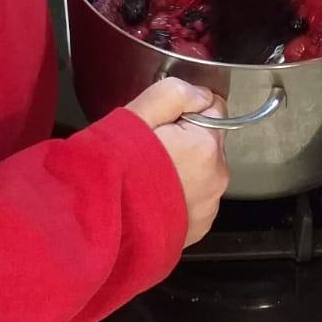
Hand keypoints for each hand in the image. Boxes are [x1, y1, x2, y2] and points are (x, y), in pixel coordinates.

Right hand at [126, 77, 229, 246]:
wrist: (103, 223)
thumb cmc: (118, 165)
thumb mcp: (139, 113)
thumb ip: (176, 94)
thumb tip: (201, 95)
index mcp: (206, 146)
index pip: (215, 110)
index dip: (187, 111)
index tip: (163, 122)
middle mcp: (217, 177)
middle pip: (209, 143)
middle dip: (187, 141)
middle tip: (151, 149)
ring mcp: (210, 207)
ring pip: (203, 172)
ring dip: (184, 169)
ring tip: (150, 176)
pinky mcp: (199, 228)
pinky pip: (196, 199)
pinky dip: (180, 195)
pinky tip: (154, 197)